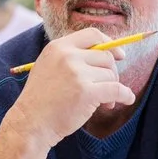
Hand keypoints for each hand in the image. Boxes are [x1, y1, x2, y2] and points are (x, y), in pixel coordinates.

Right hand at [7, 28, 134, 149]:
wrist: (30, 123)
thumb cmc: (41, 100)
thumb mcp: (48, 66)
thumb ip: (70, 57)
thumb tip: (107, 53)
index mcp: (58, 47)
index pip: (92, 35)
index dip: (110, 43)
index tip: (119, 55)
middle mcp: (68, 56)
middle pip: (106, 56)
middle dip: (111, 73)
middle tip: (107, 89)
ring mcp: (77, 73)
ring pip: (110, 75)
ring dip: (112, 89)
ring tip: (103, 103)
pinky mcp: (87, 92)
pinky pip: (117, 89)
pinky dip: (125, 95)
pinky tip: (127, 100)